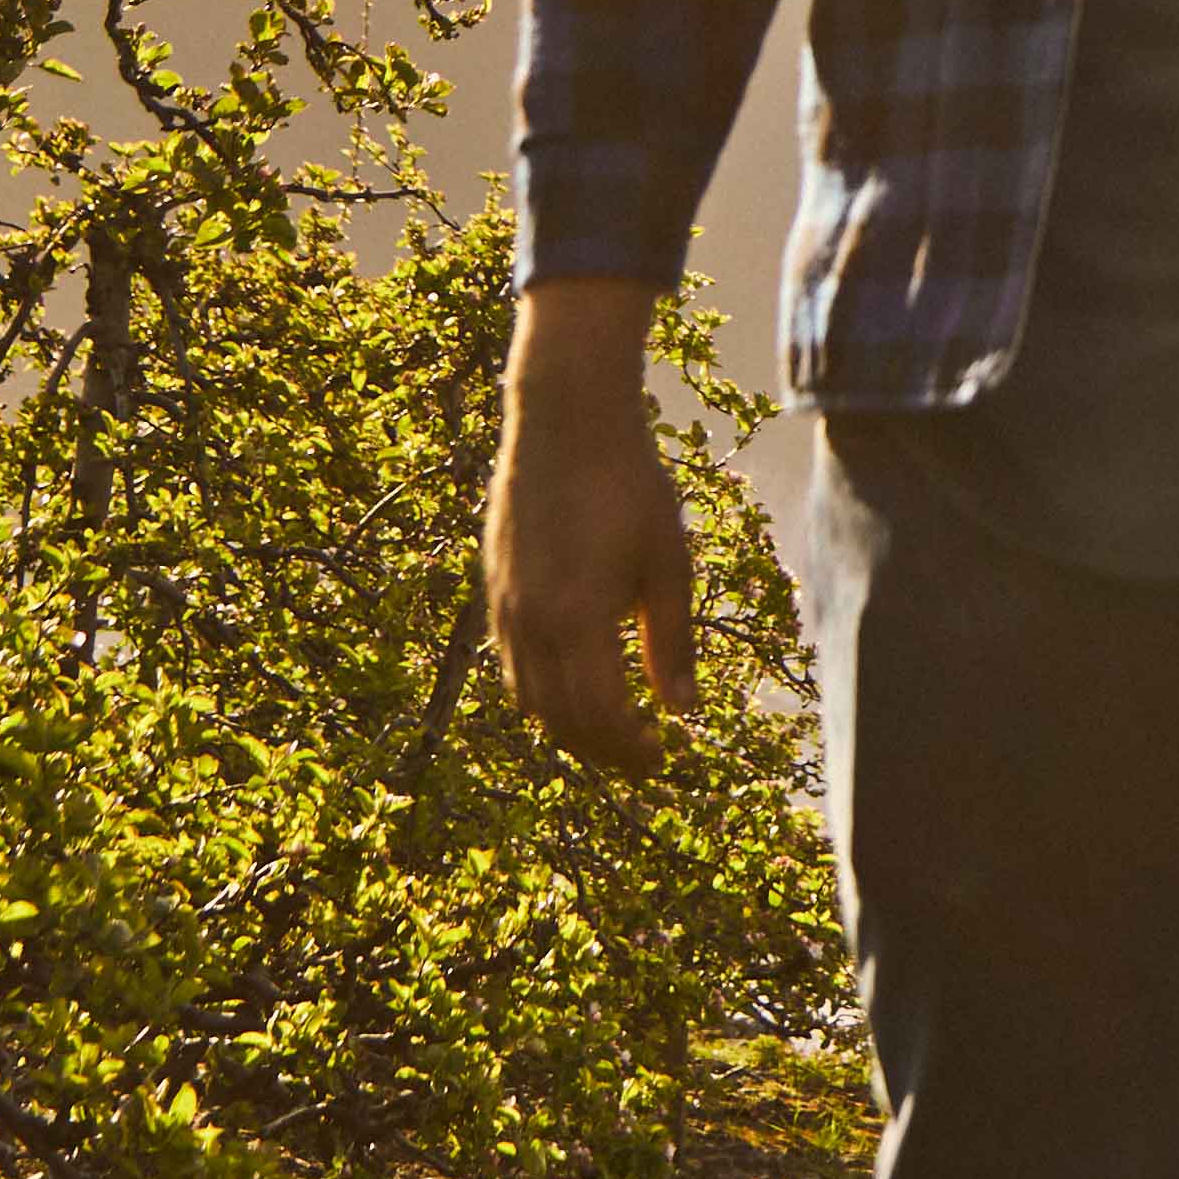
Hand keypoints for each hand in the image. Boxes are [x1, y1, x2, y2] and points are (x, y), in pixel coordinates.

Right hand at [484, 275, 696, 772]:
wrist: (564, 419)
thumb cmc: (629, 484)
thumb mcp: (667, 563)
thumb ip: (672, 642)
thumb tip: (683, 711)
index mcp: (577, 620)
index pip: (601, 718)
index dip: (632, 750)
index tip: (664, 759)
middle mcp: (531, 623)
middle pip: (561, 720)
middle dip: (603, 750)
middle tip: (643, 758)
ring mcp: (505, 607)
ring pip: (529, 698)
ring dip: (569, 727)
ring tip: (612, 730)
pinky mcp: (495, 588)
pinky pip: (511, 664)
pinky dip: (542, 692)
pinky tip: (575, 683)